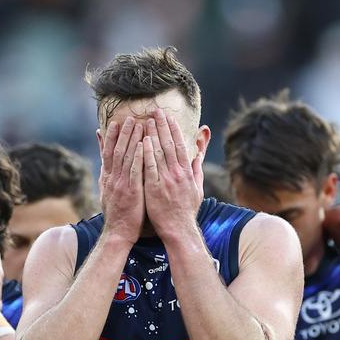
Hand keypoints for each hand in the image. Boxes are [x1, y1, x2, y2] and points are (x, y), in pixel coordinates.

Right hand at [98, 117, 145, 244]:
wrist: (118, 233)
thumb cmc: (117, 214)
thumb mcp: (107, 193)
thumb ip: (108, 177)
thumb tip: (105, 164)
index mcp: (108, 178)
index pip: (108, 153)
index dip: (111, 137)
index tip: (116, 123)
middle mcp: (112, 178)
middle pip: (117, 150)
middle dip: (123, 133)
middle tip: (130, 117)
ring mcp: (121, 184)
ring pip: (126, 156)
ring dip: (132, 138)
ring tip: (139, 123)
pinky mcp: (132, 191)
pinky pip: (136, 169)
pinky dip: (139, 155)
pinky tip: (144, 144)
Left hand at [141, 110, 203, 240]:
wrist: (178, 228)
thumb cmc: (186, 210)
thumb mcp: (196, 187)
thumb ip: (196, 168)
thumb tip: (197, 153)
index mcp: (186, 171)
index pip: (179, 145)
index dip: (173, 129)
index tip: (168, 116)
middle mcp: (177, 173)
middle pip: (168, 144)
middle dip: (162, 126)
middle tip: (155, 111)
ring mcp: (165, 180)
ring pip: (158, 153)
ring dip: (152, 135)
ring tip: (146, 121)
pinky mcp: (154, 188)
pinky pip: (149, 168)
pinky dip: (146, 154)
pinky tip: (142, 142)